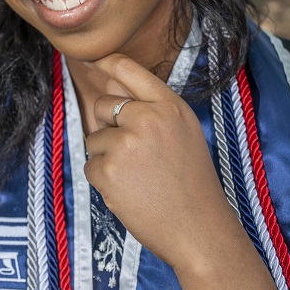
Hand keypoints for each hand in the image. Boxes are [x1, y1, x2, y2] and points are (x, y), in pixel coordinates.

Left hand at [81, 53, 243, 275]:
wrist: (199, 229)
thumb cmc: (191, 181)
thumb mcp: (182, 132)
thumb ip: (149, 105)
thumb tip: (107, 80)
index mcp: (169, 106)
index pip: (128, 69)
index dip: (104, 62)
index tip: (90, 59)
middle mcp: (147, 119)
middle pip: (102, 104)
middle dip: (109, 125)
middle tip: (136, 153)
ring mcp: (126, 144)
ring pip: (95, 138)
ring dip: (108, 157)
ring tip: (139, 177)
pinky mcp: (108, 171)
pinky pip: (90, 165)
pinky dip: (103, 180)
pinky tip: (130, 191)